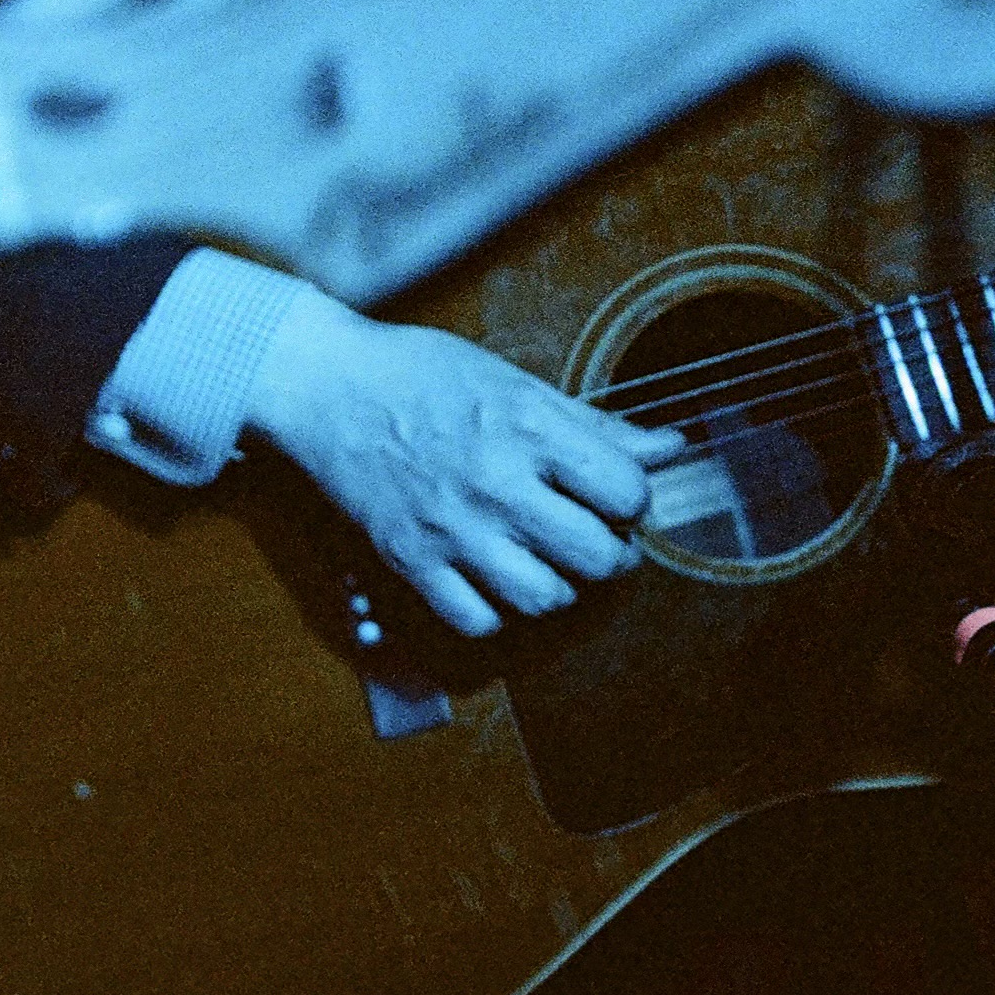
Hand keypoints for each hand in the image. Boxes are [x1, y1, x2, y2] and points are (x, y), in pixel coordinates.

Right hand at [242, 298, 675, 640]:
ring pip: (544, 598)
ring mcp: (452, 526)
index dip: (631, 498)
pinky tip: (489, 579)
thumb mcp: (513, 383)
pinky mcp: (410, 558)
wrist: (324, 384)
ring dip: (556, 586)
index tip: (610, 494)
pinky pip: (477, 620)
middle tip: (590, 537)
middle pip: (598, 558)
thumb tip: (670, 449)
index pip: (628, 492)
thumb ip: (594, 424)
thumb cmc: (421, 374)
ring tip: (542, 560)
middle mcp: (496, 482)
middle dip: (609, 553)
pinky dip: (493, 610)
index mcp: (528, 428)